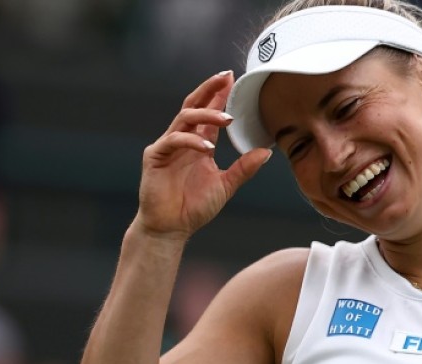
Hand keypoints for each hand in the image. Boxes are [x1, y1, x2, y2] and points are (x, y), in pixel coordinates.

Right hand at [136, 71, 271, 239]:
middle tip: (225, 77)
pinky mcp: (155, 157)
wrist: (171, 228)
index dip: (220, 95)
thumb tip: (266, 152)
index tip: (233, 79)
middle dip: (209, 89)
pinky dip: (191, 141)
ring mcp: (167, 147)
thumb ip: (244, 168)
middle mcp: (182, 140)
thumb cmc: (193, 208)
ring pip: (184, 118)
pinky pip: (173, 140)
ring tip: (226, 118)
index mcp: (198, 144)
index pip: (209, 112)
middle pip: (193, 104)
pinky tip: (207, 147)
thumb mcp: (225, 185)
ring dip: (206, 114)